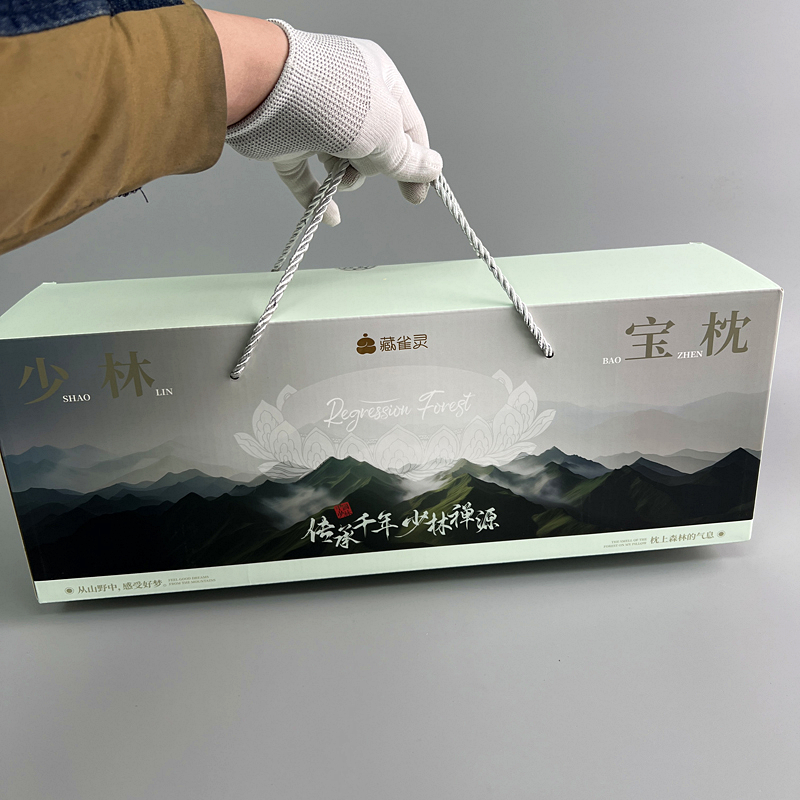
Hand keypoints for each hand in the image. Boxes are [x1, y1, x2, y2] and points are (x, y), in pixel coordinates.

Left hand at [224, 19, 442, 225]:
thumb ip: (408, 157)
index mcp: (377, 78)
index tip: (417, 195)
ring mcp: (314, 118)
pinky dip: (317, 195)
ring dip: (346, 176)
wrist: (266, 92)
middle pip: (374, 145)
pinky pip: (305, 176)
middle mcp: (347, 95)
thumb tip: (433, 169)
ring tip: (340, 173)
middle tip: (366, 163)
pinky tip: (330, 217)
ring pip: (340, 161)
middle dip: (373, 165)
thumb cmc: (334, 99)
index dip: (416, 161)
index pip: (408, 124)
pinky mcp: (286, 141)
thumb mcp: (386, 132)